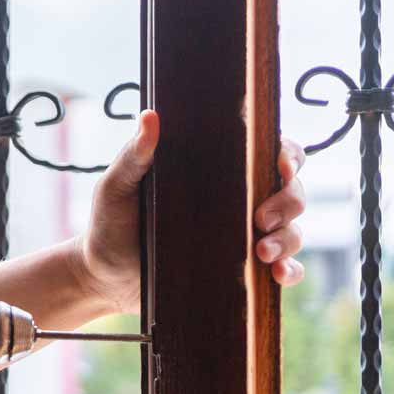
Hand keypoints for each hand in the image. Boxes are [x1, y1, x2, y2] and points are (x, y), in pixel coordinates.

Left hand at [78, 109, 307, 313]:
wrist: (102, 277)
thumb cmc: (110, 225)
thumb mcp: (116, 188)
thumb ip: (134, 156)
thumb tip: (150, 116)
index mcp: (214, 172)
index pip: (265, 151)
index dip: (287, 153)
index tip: (281, 165)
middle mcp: (236, 200)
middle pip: (290, 189)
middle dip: (289, 200)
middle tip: (262, 217)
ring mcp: (242, 235)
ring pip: (291, 229)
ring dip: (287, 238)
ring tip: (261, 251)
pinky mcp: (241, 269)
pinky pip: (282, 268)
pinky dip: (289, 270)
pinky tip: (277, 275)